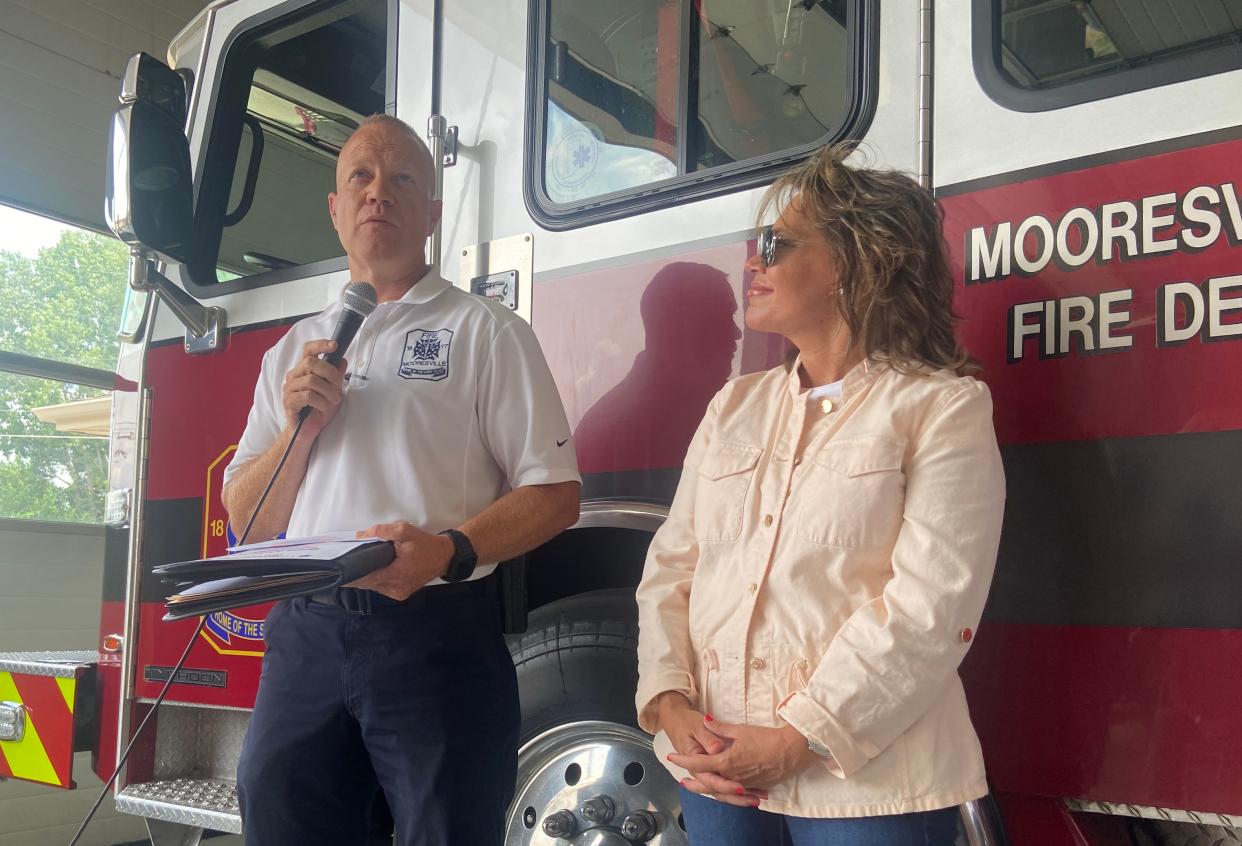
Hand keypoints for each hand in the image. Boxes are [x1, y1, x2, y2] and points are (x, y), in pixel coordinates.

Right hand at [282, 339, 346, 435]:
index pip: (308, 350)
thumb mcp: (333, 391)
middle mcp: (294, 376)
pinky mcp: (289, 402)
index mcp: (303, 370)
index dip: (320, 345)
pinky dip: (320, 401)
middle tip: (338, 386)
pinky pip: (307, 396)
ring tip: (333, 400)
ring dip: (328, 390)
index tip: (335, 345)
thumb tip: (342, 360)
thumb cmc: (318, 410)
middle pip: (311, 362)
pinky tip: (323, 407)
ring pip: (311, 380)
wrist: (307, 431)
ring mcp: (289, 388)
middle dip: (330, 373)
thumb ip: (336, 375)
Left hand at [346, 522, 453, 600]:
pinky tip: (376, 570)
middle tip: (345, 564)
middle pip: (367, 584)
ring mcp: (398, 593)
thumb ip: (382, 532)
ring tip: (360, 565)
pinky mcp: (401, 594)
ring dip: (367, 577)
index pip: (365, 578)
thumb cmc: (425, 544)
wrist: (444, 557)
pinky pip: (382, 588)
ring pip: (374, 587)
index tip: (338, 571)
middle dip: (357, 574)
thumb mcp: (404, 531)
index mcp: (396, 574)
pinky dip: (377, 580)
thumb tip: (360, 536)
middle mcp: (395, 588)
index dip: (350, 575)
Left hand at [668, 718, 817, 791]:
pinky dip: (728, 791)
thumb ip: (720, 728)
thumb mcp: (741, 730)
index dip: (684, 760)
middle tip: (682, 782)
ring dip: (710, 789)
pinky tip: (726, 789)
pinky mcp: (756, 786)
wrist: (792, 751)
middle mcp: (733, 777)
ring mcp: (745, 784)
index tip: (672, 758)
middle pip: (708, 783)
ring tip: (701, 788)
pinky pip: (737, 792)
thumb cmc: (767, 738)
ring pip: (722, 790)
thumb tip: (704, 719)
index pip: (699, 763)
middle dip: (694, 784)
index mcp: (726, 762)